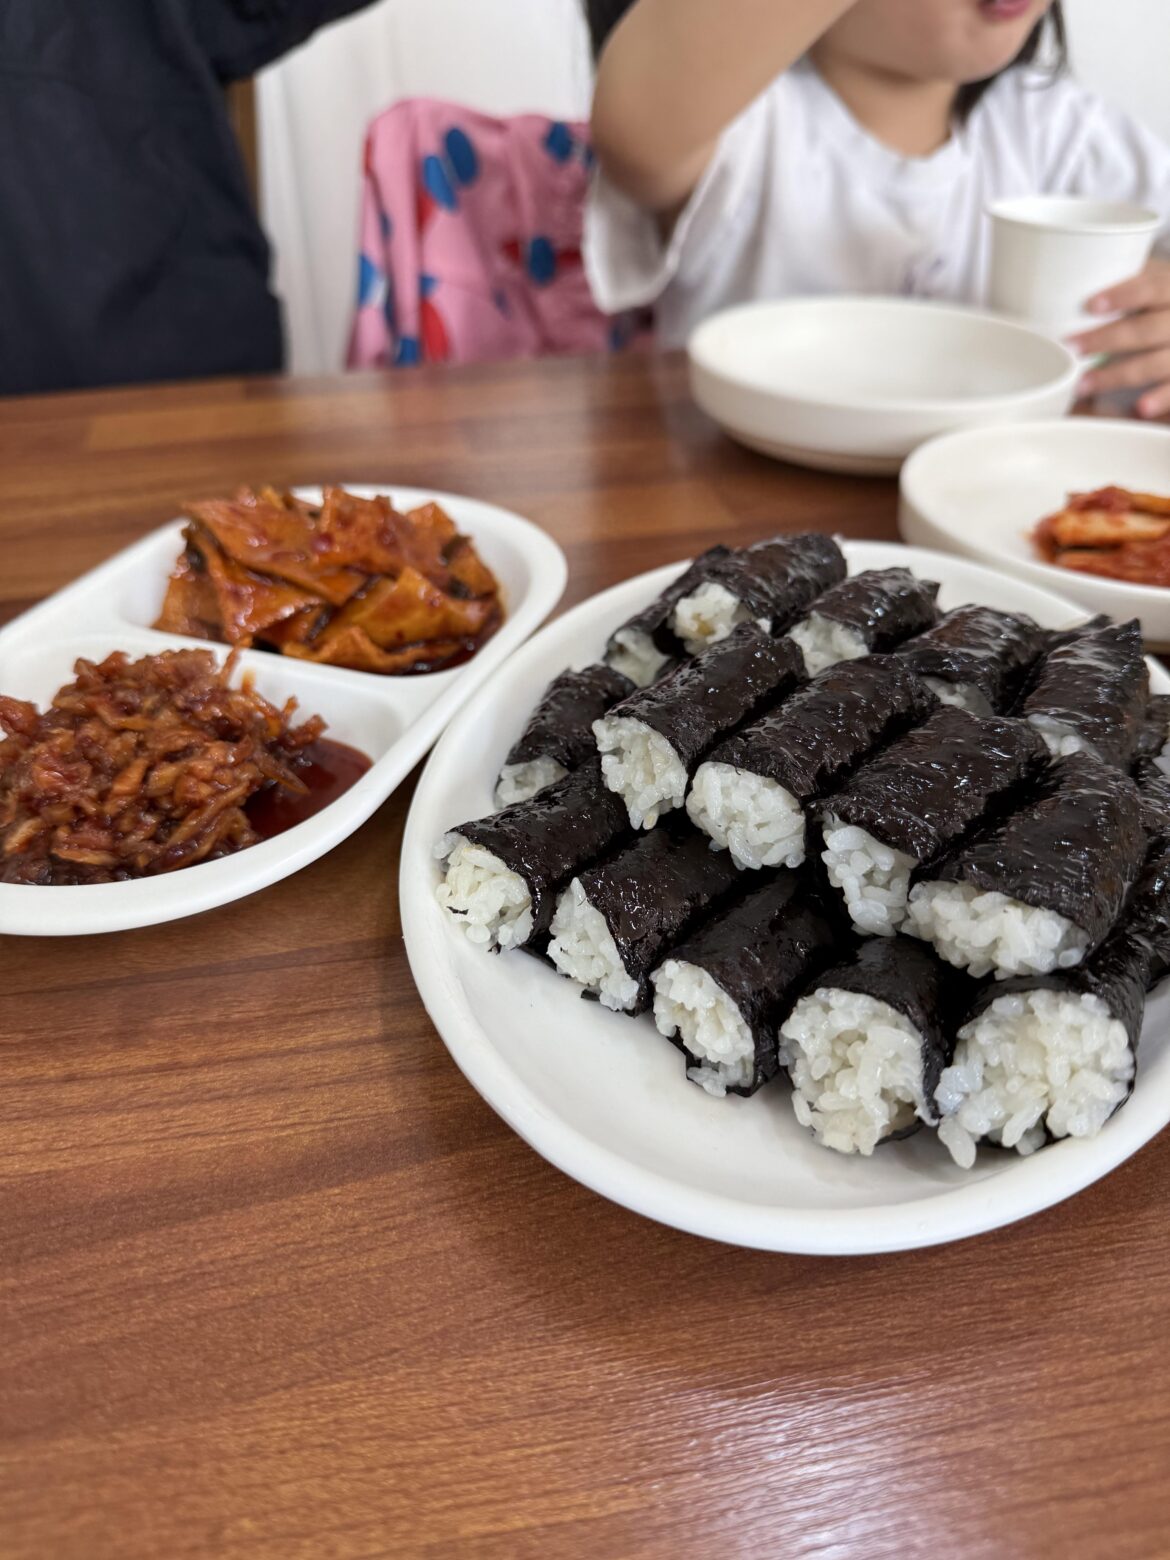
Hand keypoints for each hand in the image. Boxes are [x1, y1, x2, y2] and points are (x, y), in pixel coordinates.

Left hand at [1071, 258, 1169, 419]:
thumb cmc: (1159, 304)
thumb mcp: (1149, 285)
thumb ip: (1122, 283)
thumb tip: (1063, 287)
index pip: (1149, 288)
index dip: (1123, 295)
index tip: (1092, 305)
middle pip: (1146, 329)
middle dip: (1107, 340)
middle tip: (1072, 349)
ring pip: (1157, 362)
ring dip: (1118, 375)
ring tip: (1083, 385)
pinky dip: (1161, 398)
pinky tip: (1140, 408)